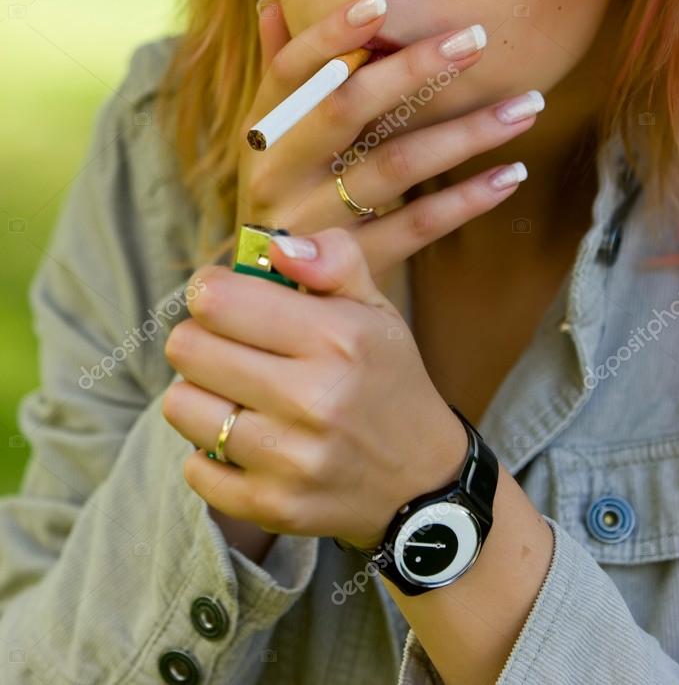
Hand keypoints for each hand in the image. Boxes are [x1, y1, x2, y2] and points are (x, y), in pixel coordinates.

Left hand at [162, 226, 468, 550]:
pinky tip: (246, 440)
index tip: (227, 298)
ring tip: (236, 393)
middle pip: (187, 348)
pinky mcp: (274, 507)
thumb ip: (332, 259)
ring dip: (200, 394)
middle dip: (200, 337)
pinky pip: (195, 468)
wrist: (422, 479)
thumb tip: (277, 246)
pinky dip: (210, 452)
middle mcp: (314, 399)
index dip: (210, 290)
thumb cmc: (386, 378)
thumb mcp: (375, 308)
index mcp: (338, 338)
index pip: (217, 299)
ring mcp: (291, 459)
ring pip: (181, 406)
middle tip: (227, 345)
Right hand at [236, 0, 542, 282]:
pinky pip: (415, 228)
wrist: (267, 296)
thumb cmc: (280, 193)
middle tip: (477, 38)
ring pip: (394, 167)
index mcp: (261, 132)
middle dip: (413, 69)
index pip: (290, 71)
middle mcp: (278, 174)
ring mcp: (313, 223)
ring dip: (465, 133)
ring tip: (527, 105)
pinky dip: (466, 201)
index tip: (382, 0)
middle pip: (345, 109)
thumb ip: (279, 73)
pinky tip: (511, 174)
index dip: (330, 34)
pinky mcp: (350, 268)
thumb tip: (273, 0)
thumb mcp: (267, 138)